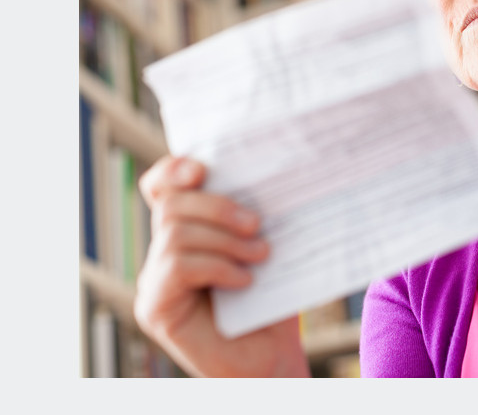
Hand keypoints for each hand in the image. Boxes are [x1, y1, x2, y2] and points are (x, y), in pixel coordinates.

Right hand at [134, 156, 308, 376]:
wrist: (272, 360)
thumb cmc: (273, 302)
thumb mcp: (265, 249)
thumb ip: (251, 218)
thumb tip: (269, 176)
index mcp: (187, 230)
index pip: (161, 186)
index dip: (173, 169)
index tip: (203, 168)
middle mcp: (162, 253)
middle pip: (171, 205)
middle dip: (218, 206)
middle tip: (258, 225)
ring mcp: (154, 281)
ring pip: (175, 233)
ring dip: (225, 239)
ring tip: (261, 255)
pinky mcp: (155, 308)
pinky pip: (178, 267)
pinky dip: (217, 266)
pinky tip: (245, 281)